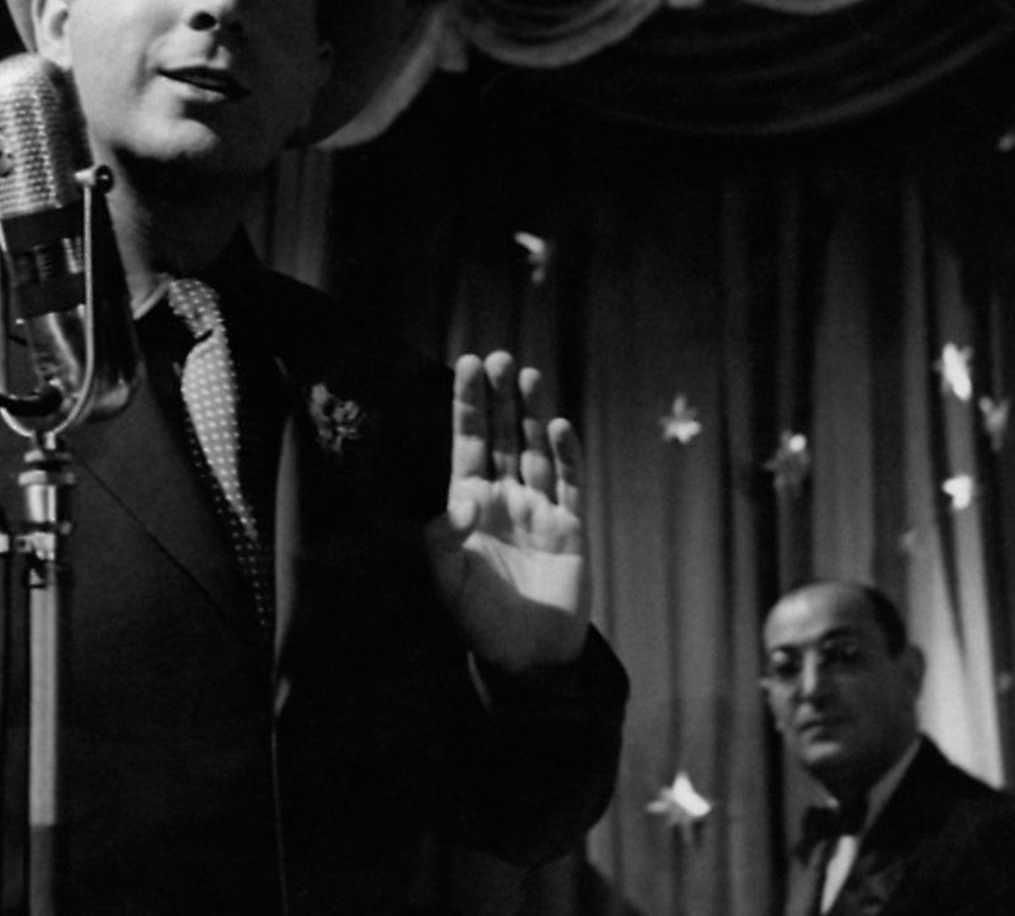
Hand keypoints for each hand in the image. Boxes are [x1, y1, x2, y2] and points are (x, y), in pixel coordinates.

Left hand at [425, 351, 589, 673]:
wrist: (527, 657)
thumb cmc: (480, 620)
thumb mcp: (447, 582)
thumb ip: (445, 541)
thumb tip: (461, 502)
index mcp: (468, 504)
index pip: (466, 443)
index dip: (467, 405)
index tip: (466, 364)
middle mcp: (503, 498)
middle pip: (500, 436)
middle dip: (499, 398)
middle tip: (498, 357)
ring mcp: (538, 509)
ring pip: (534, 451)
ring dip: (530, 414)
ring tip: (527, 376)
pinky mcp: (569, 526)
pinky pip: (568, 484)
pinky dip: (565, 455)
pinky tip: (557, 426)